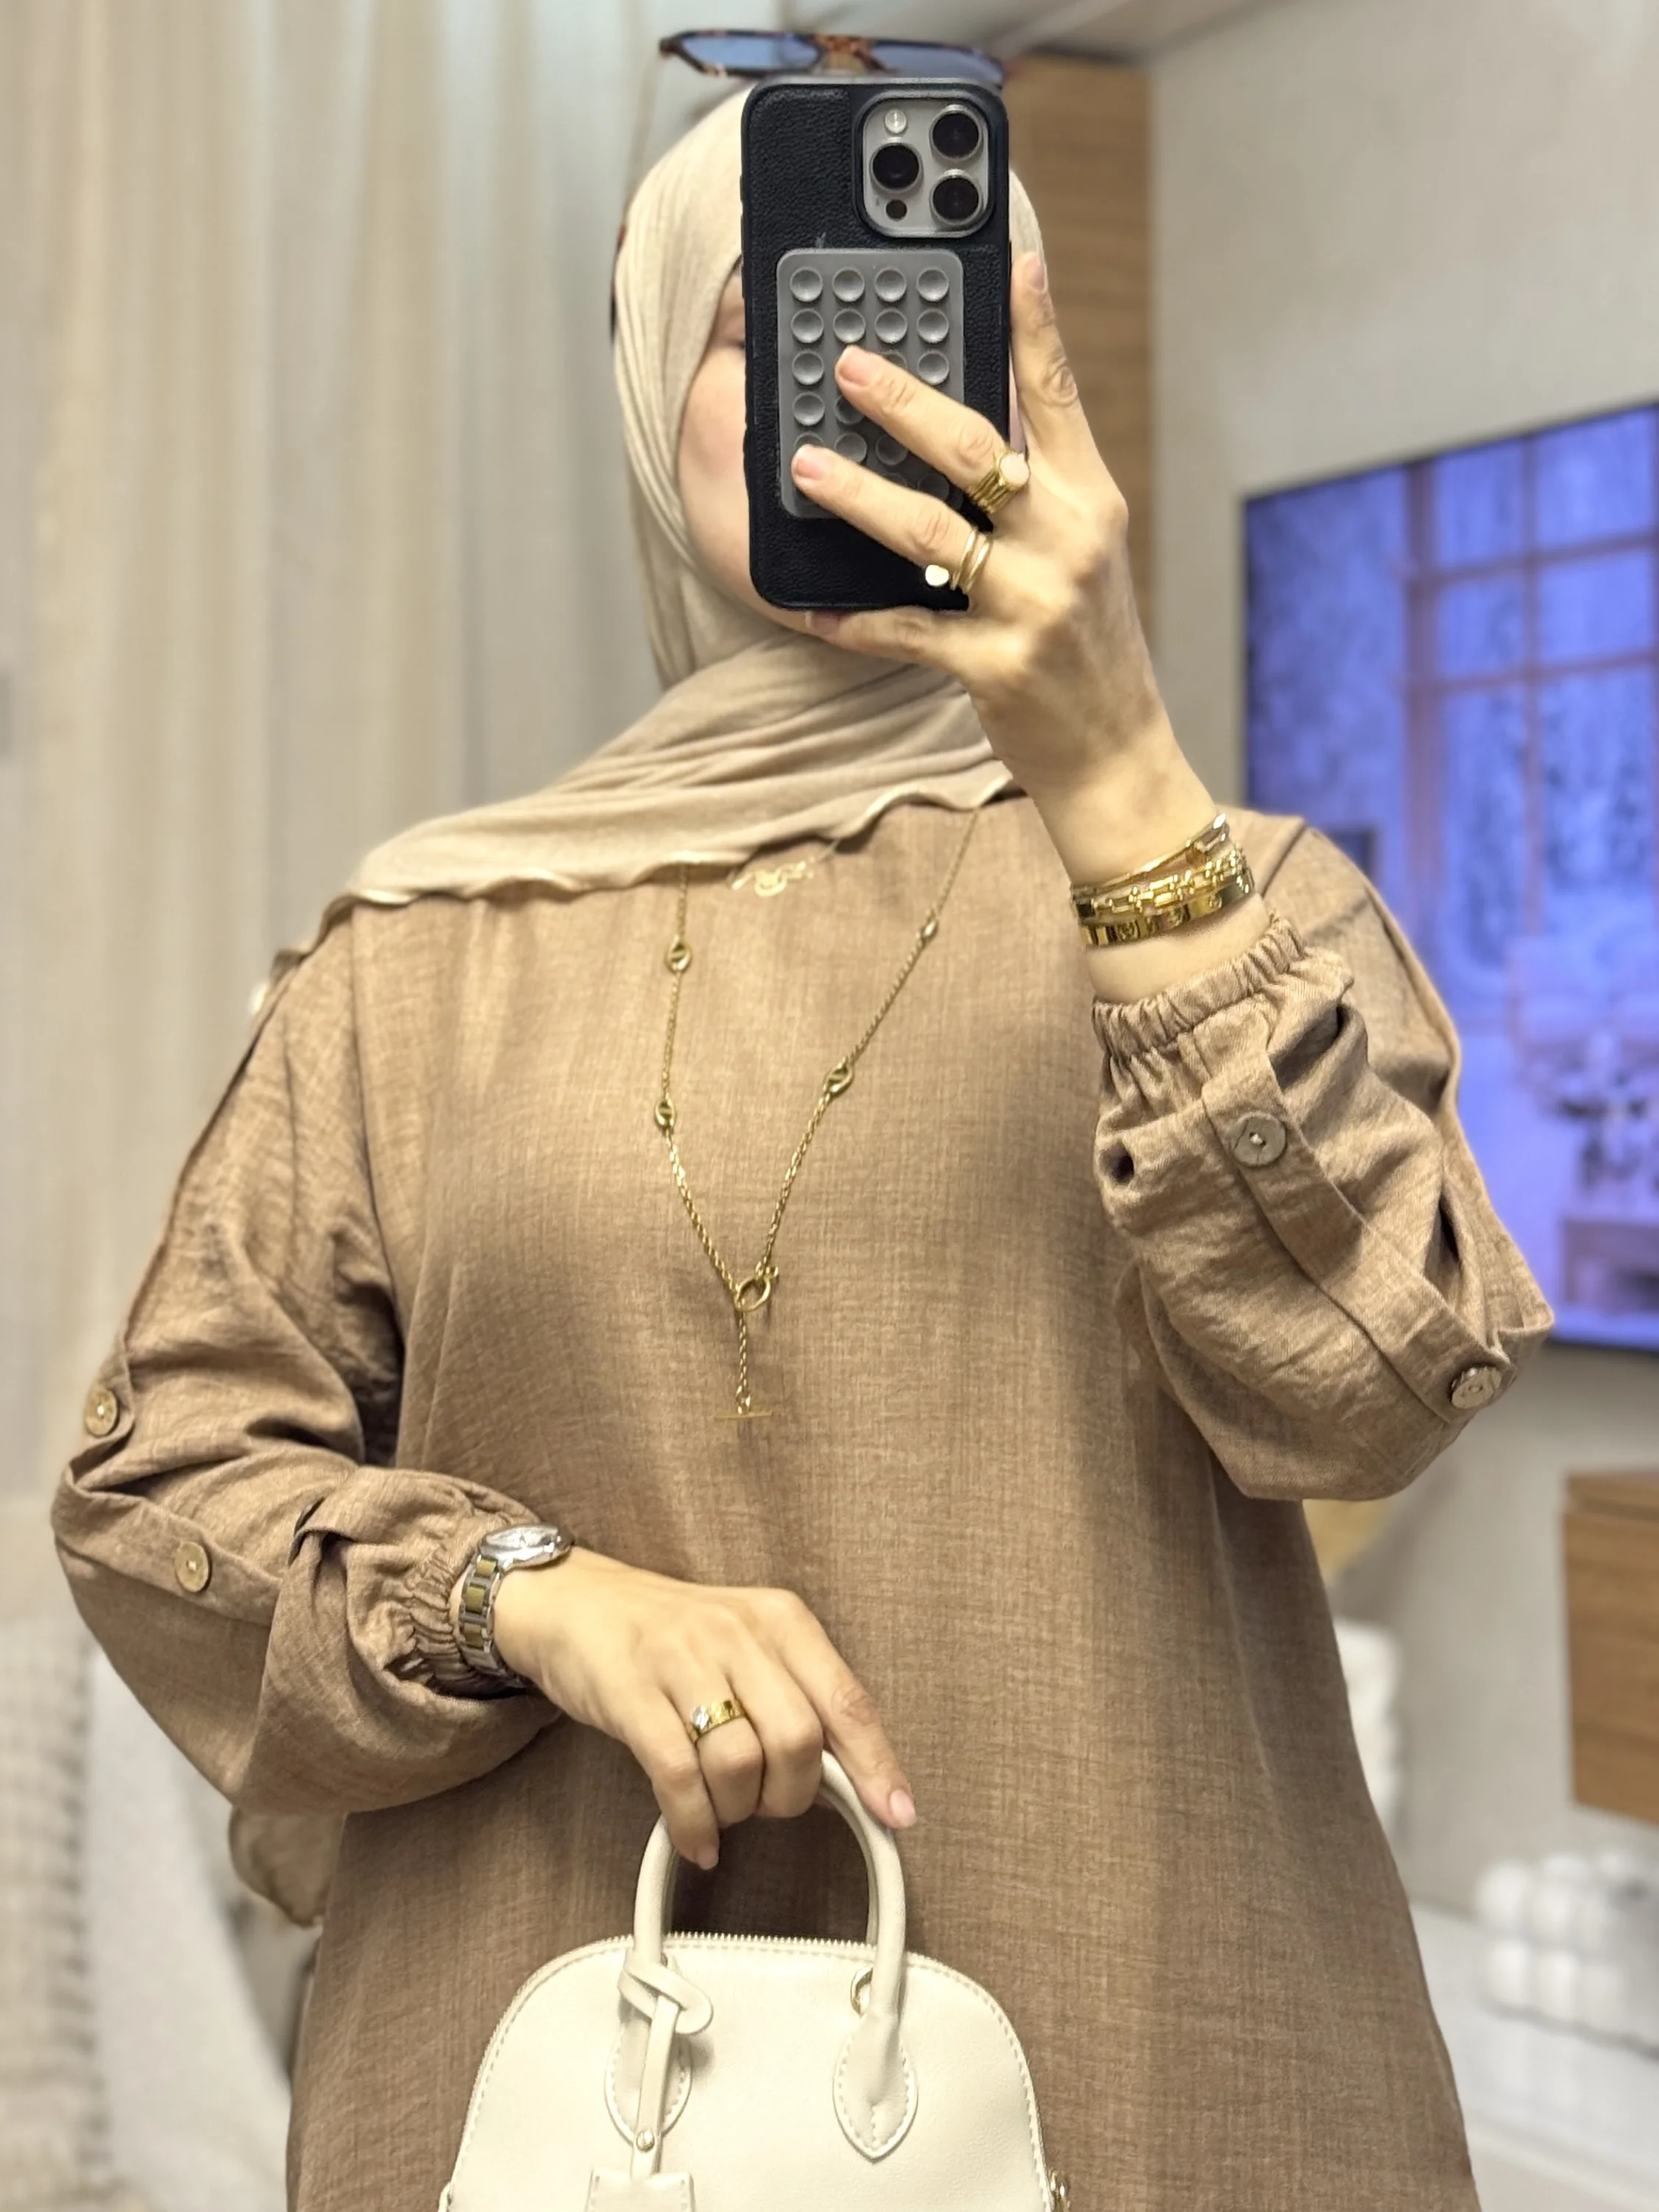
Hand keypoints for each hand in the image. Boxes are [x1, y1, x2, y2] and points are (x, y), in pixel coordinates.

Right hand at [461, 1548, 915, 1869]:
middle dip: (791, 1796)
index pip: (847, 1698)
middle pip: (798, 1739)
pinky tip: (696, 1839)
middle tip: (766, 1805)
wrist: (577, 1603)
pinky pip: (676, 1775)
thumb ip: (798, 1700)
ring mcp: (681, 1659)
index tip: (896, 1813)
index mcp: (782, 1620)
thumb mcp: (750, 1648)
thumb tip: (853, 1780)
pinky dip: (693, 1823)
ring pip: (740, 1762)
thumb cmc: (676, 1639)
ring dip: (737, 1810)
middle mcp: (738, 1632)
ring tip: (722, 1811)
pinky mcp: (630, 1692)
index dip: (876, 1763)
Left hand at [790, 250, 1166, 817]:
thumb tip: (980, 430)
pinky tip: (811, 612)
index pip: (1058, 395)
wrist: (1116, 755)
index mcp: (1092, 502)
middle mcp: (1066, 542)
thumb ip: (1042, 491)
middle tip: (845, 365)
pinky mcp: (994, 664)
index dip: (1033, 323)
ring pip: (929, 532)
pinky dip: (854, 620)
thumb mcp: (1087, 556)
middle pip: (975, 449)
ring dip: (858, 496)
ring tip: (805, 468)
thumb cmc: (1090, 650)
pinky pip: (906, 630)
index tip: (1010, 259)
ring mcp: (1031, 604)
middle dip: (903, 401)